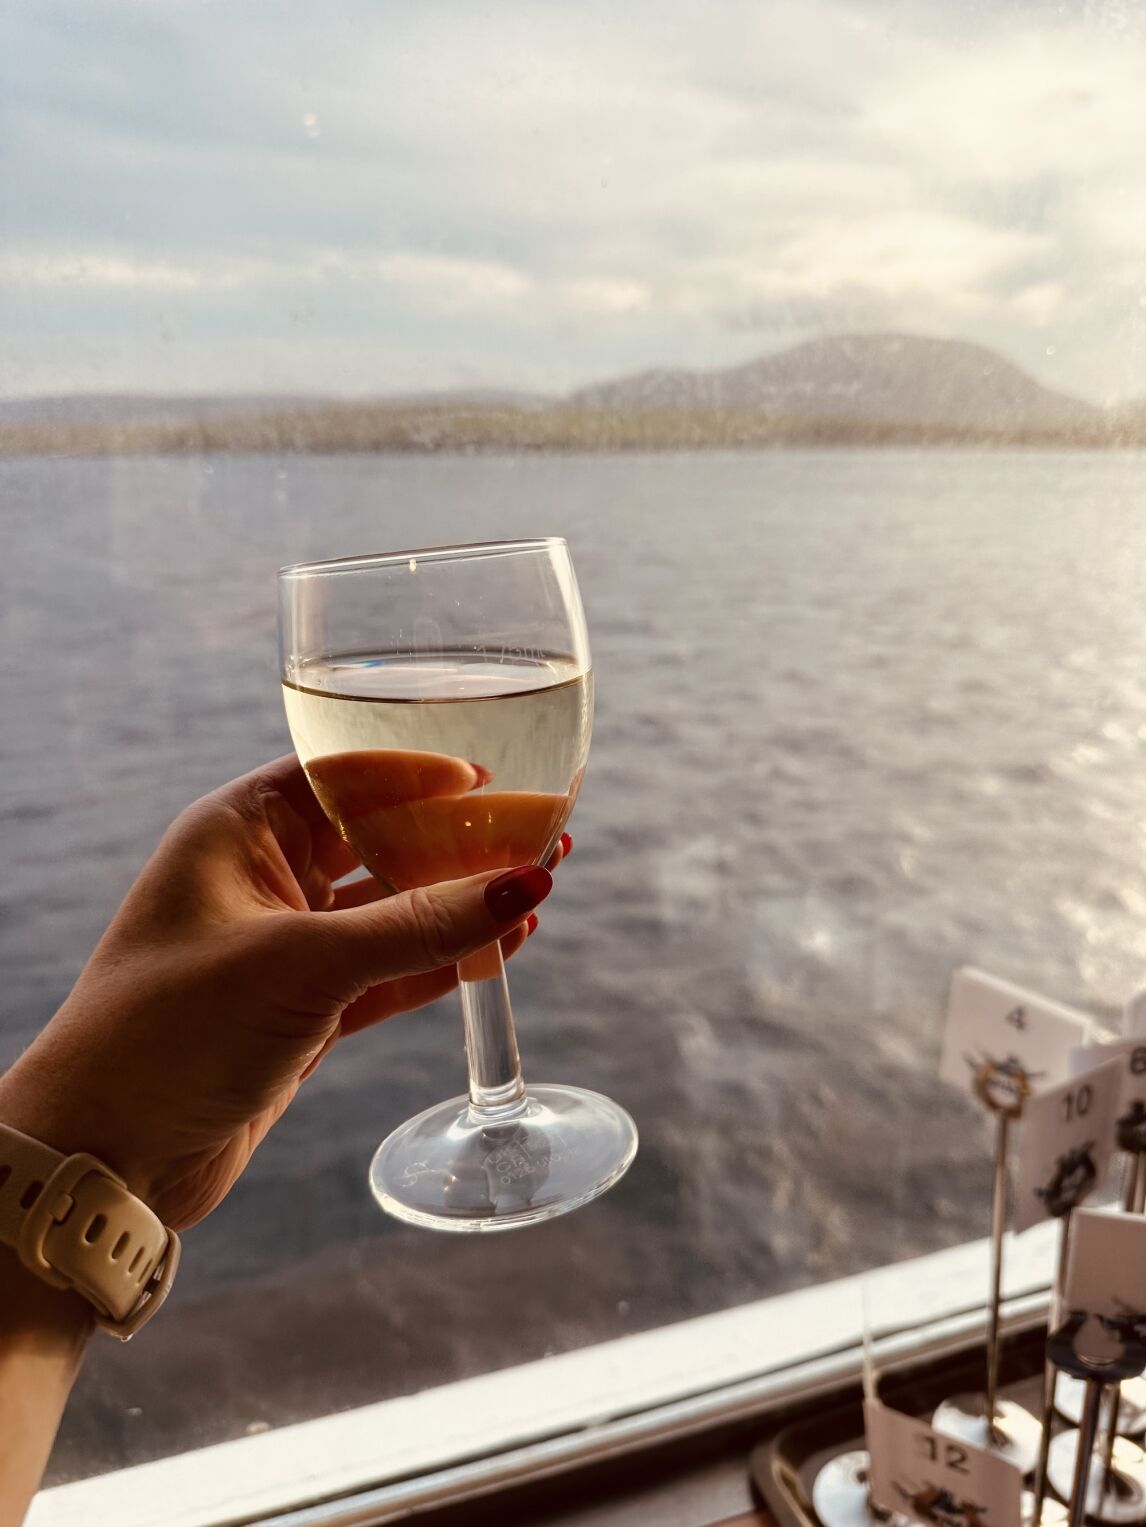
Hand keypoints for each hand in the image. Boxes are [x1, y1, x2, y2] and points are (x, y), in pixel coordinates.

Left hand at [0, 757, 562, 1230]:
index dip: (420, 773)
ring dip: (459, 903)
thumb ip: (417, 925)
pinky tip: (501, 947)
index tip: (498, 776)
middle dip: (457, 840)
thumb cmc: (173, 1032)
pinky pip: (390, 970)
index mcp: (236, 831)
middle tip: (539, 836)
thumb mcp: (302, 963)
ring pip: (392, 910)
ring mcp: (284, 947)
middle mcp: (261, 878)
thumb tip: (524, 885)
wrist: (104, 1158)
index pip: (343, 776)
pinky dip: (442, 961)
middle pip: (378, 840)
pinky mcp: (304, 1010)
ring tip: (538, 888)